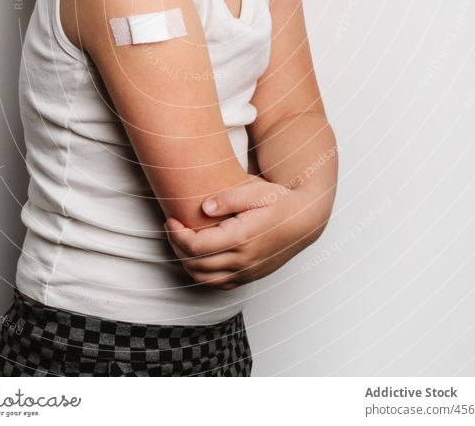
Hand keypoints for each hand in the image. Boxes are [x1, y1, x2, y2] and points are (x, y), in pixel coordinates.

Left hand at [163, 176, 315, 289]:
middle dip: (177, 246)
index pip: (196, 246)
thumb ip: (229, 197)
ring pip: (204, 279)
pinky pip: (219, 284)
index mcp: (242, 238)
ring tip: (181, 241)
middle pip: (195, 264)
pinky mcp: (250, 277)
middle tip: (171, 228)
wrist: (304, 220)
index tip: (170, 219)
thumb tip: (203, 207)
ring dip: (186, 262)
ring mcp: (247, 272)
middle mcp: (244, 260)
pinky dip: (202, 274)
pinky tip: (198, 255)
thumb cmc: (279, 201)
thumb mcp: (256, 191)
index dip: (176, 235)